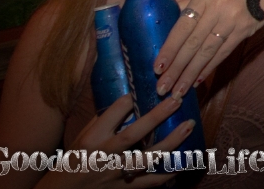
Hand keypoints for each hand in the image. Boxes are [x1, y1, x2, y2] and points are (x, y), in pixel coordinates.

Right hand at [39, 94, 193, 188]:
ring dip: (170, 143)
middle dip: (157, 116)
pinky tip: (184, 161)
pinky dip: (168, 173)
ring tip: (188, 126)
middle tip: (177, 99)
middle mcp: (104, 155)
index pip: (113, 113)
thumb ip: (105, 120)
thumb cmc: (74, 160)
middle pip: (133, 134)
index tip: (148, 85)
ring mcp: (115, 174)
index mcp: (92, 139)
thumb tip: (131, 97)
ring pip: (146, 159)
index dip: (131, 98)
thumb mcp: (83, 137)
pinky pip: (150, 182)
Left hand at [153, 0, 263, 98]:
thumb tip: (160, 24)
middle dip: (177, 68)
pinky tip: (196, 81)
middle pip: (194, 43)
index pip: (183, 27)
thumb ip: (185, 8)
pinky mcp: (242, 32)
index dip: (170, 49)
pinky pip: (222, 54)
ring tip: (178, 91)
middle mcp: (217, 10)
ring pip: (207, 52)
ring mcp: (232, 22)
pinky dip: (208, 69)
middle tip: (163, 88)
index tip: (157, 68)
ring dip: (191, 74)